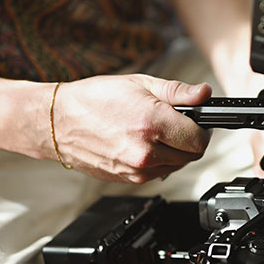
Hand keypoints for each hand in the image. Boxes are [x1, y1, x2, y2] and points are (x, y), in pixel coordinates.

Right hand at [51, 74, 211, 182]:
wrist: (59, 122)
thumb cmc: (94, 99)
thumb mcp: (141, 84)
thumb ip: (178, 92)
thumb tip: (204, 94)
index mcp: (152, 124)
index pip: (200, 139)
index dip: (203, 129)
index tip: (197, 122)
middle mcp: (146, 151)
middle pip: (192, 156)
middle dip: (190, 139)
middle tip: (176, 124)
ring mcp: (137, 169)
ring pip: (177, 167)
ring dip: (175, 151)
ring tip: (155, 132)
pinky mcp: (129, 179)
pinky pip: (158, 173)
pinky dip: (159, 161)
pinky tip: (144, 144)